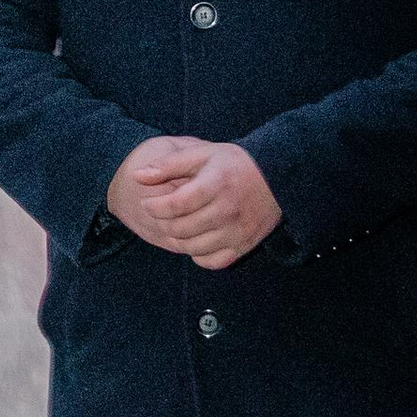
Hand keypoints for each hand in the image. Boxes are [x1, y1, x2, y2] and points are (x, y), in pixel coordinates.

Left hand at [106, 136, 282, 269]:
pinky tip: (196, 239)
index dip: (155, 206)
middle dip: (163, 222)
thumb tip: (138, 176)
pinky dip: (197, 255)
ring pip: (192, 248)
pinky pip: (212, 262)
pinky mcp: (245, 246)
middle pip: (181, 228)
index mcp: (216, 184)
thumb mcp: (203, 154)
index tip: (147, 202)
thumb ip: (169, 164)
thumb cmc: (235, 163)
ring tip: (176, 224)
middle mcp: (228, 210)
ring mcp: (238, 231)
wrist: (278, 176)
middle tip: (161, 214)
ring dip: (177, 239)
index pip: (176, 204)